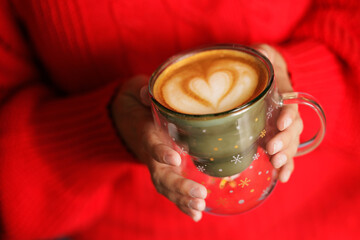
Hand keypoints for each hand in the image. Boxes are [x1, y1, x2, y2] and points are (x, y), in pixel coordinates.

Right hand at [111, 76, 206, 221]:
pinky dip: (182, 203)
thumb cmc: (135, 104)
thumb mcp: (134, 92)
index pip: (151, 144)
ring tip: (199, 208)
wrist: (125, 119)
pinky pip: (171, 190)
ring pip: (166, 186)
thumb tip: (145, 92)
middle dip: (179, 186)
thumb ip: (140, 92)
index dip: (160, 151)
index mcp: (145, 133)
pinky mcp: (164, 171)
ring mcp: (157, 165)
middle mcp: (150, 154)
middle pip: (161, 175)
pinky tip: (196, 213)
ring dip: (182, 199)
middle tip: (199, 194)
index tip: (174, 157)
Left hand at [256, 44, 303, 182]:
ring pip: (291, 143)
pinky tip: (283, 176)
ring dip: (286, 155)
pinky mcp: (276, 137)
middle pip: (293, 129)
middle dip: (284, 139)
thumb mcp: (260, 55)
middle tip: (271, 149)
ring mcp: (282, 127)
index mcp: (282, 94)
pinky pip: (286, 153)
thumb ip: (260, 53)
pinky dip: (287, 165)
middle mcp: (285, 113)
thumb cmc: (259, 65)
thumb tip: (257, 52)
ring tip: (277, 164)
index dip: (288, 114)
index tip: (281, 121)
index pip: (290, 105)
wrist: (263, 76)